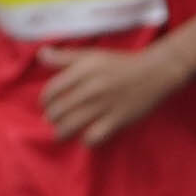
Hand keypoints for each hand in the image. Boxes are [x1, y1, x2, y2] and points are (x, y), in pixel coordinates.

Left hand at [37, 40, 180, 146]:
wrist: (154, 72)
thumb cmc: (119, 63)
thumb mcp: (91, 55)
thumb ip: (64, 57)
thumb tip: (40, 55)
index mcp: (83, 70)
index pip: (51, 91)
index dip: (45, 101)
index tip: (47, 105)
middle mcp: (91, 88)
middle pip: (58, 111)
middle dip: (52, 118)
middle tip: (54, 120)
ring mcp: (104, 106)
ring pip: (70, 127)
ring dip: (61, 132)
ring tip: (61, 132)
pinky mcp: (117, 121)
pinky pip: (92, 138)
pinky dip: (86, 140)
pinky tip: (86, 136)